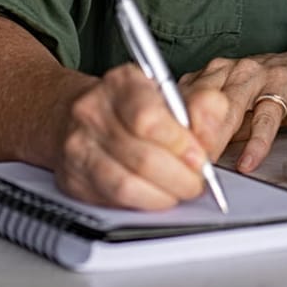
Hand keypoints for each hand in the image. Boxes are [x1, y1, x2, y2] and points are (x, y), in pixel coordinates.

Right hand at [50, 64, 231, 210]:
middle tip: (197, 181)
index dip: (180, 144)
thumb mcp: (168, 93)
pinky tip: (156, 195)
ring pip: (126, 184)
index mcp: (120, 83)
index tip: (200, 157)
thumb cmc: (130, 105)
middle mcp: (92, 112)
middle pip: (142, 157)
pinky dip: (143, 203)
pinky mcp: (73, 178)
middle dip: (180, 177)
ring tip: (179, 189)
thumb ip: (200, 108)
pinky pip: (113, 200)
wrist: (77, 114)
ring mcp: (78, 146)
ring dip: (164, 195)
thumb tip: (213, 135)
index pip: (148, 118)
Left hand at [181, 49, 286, 173]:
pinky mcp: (282, 88)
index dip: (171, 128)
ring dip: (216, 136)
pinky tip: (248, 161)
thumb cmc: (265, 95)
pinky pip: (266, 118)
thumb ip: (207, 128)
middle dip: (189, 134)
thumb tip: (181, 158)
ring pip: (229, 106)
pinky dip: (256, 143)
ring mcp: (255, 76)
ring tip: (209, 162)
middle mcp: (228, 71)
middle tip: (183, 163)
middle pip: (200, 100)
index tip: (164, 154)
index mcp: (209, 75)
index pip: (181, 99)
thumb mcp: (230, 111)